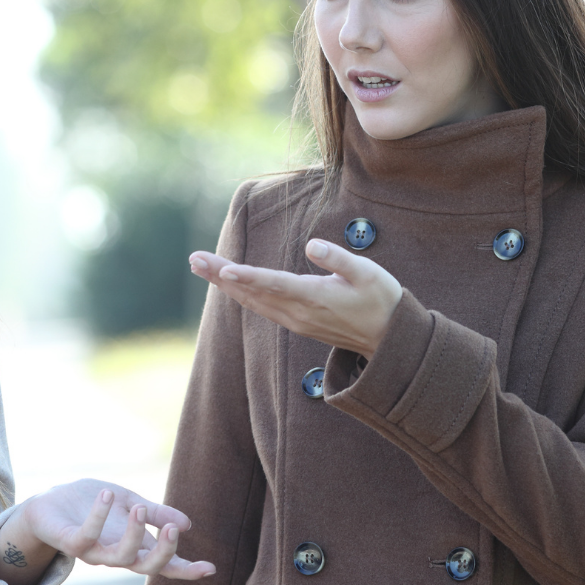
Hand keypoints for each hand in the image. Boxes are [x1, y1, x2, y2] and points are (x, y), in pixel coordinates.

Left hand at [0, 478, 215, 584]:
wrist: (50, 502)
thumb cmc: (92, 503)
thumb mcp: (129, 501)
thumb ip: (154, 512)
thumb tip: (187, 525)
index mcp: (133, 546)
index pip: (163, 564)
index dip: (186, 569)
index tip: (210, 568)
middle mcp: (115, 554)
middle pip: (145, 567)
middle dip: (162, 553)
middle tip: (171, 529)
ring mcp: (92, 552)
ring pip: (118, 557)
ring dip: (132, 534)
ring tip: (136, 506)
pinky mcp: (70, 542)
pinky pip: (85, 537)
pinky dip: (98, 516)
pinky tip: (106, 494)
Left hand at [190, 239, 401, 359]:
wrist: (390, 340)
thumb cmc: (381, 299)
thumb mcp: (368, 274)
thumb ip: (339, 259)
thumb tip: (312, 245)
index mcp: (314, 297)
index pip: (274, 284)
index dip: (248, 276)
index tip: (223, 270)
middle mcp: (298, 312)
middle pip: (252, 292)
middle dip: (220, 275)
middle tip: (194, 258)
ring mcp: (294, 320)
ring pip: (251, 301)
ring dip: (223, 284)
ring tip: (199, 265)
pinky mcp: (295, 322)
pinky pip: (259, 307)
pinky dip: (239, 293)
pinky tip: (226, 282)